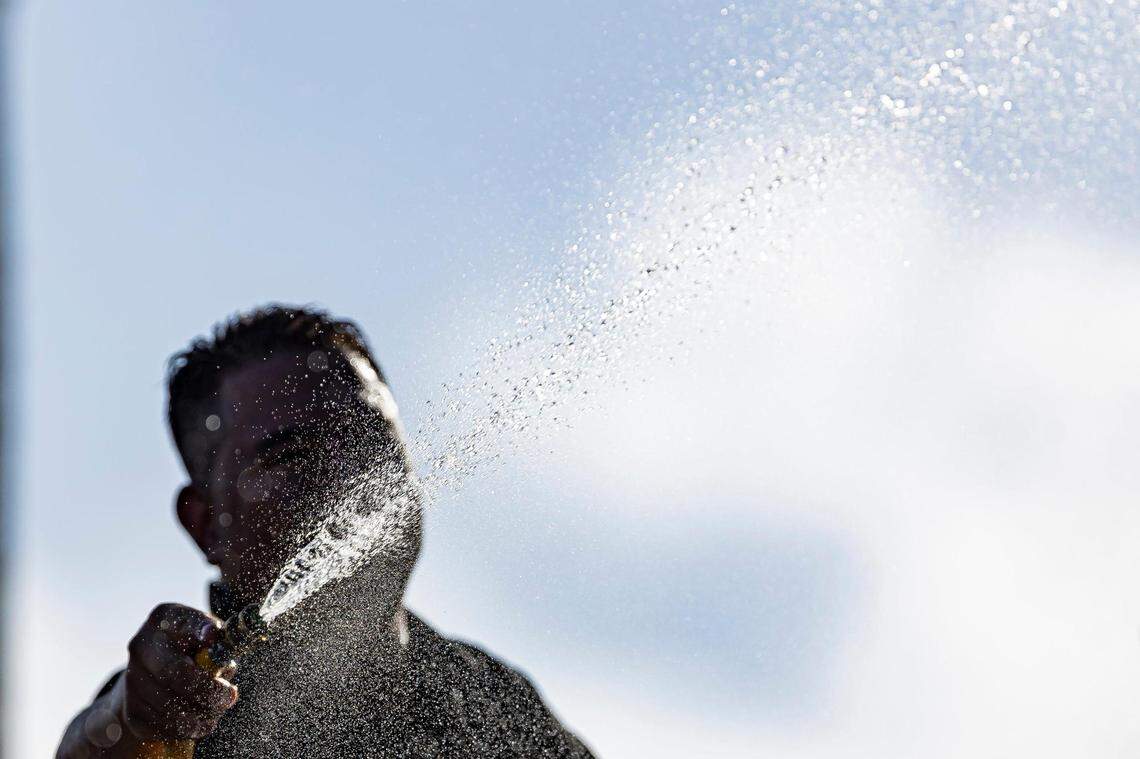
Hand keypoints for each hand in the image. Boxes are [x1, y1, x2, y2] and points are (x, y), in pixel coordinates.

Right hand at [117, 603, 237, 741]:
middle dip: (207, 690)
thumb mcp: (207, 637)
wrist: (154, 674)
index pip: (183, 624)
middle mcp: (141, 646)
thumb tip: (222, 668)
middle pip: (174, 673)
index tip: (212, 637)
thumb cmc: (192, 649)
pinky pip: (162, 726)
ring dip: (200, 715)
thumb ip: (218, 646)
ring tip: (215, 713)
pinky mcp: (130, 709)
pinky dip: (185, 728)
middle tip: (229, 698)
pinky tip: (197, 722)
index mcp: (164, 619)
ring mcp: (131, 678)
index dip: (199, 630)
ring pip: (170, 706)